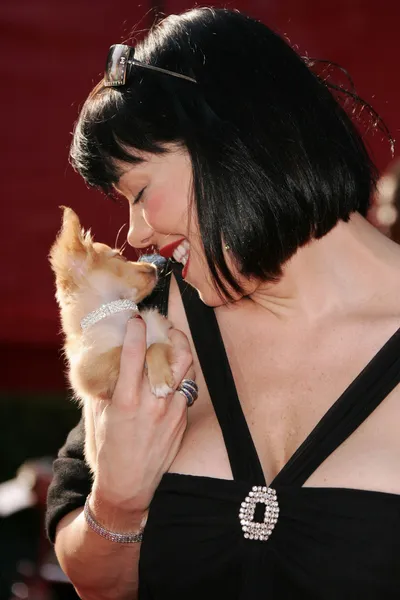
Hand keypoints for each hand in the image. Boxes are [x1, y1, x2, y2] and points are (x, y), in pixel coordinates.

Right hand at [90, 315, 192, 526]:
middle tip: (164, 326)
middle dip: (170, 333)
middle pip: (172, 355)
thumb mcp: (99, 415)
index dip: (137, 331)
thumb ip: (107, 386)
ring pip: (186, 369)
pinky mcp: (182, 420)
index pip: (134, 355)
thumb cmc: (108, 450)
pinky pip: (188, 388)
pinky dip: (182, 375)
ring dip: (181, 351)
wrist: (129, 486)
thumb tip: (109, 360)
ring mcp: (171, 412)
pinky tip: (174, 372)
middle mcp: (152, 403)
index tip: (137, 318)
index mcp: (126, 400)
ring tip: (173, 343)